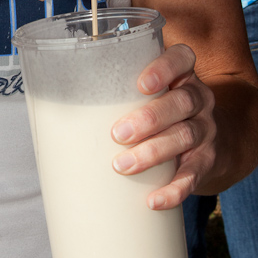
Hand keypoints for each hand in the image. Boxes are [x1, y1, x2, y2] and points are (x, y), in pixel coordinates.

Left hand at [109, 43, 216, 209]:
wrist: (212, 141)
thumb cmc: (160, 109)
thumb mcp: (148, 92)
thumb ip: (115, 86)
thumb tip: (45, 96)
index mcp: (182, 74)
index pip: (182, 58)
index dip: (164, 68)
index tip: (141, 84)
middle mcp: (198, 98)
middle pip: (182, 101)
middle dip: (149, 118)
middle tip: (118, 134)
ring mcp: (206, 129)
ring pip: (185, 136)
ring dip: (153, 152)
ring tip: (121, 166)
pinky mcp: (208, 160)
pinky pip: (194, 174)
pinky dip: (174, 189)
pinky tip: (154, 200)